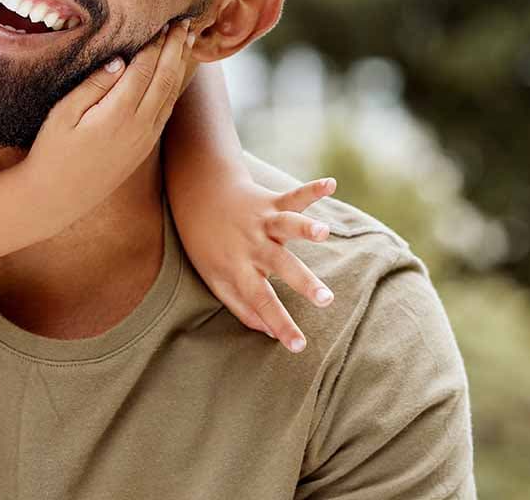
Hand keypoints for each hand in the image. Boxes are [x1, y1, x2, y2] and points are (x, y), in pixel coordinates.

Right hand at [26, 19, 197, 217]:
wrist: (58, 197)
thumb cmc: (53, 151)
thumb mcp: (64, 114)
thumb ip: (93, 85)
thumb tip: (120, 60)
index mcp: (118, 113)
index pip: (145, 69)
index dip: (156, 44)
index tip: (164, 21)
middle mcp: (139, 126)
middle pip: (165, 78)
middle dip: (176, 49)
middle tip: (184, 23)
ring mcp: (145, 139)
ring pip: (171, 95)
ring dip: (181, 66)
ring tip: (188, 42)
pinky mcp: (144, 147)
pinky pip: (166, 111)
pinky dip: (175, 87)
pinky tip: (176, 74)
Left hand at [176, 174, 338, 353]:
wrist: (197, 195)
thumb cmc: (207, 244)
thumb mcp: (214, 278)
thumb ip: (241, 306)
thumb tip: (270, 333)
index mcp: (238, 267)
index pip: (260, 301)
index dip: (280, 324)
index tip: (299, 346)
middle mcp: (253, 245)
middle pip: (280, 265)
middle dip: (303, 282)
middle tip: (325, 299)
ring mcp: (262, 221)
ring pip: (286, 225)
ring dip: (305, 228)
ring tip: (323, 232)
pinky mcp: (270, 202)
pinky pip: (293, 196)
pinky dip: (312, 190)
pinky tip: (331, 184)